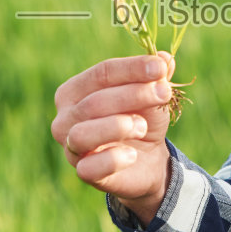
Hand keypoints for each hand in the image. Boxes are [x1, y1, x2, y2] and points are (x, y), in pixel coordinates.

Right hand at [51, 52, 175, 223]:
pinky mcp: (83, 173)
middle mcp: (65, 118)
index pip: (102, 73)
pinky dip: (113, 159)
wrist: (146, 160)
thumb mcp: (151, 95)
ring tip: (142, 126)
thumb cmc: (140, 118)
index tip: (160, 68)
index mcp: (74, 90)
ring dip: (117, 126)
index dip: (132, 69)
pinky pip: (90, 167)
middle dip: (133, 95)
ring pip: (83, 133)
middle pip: (94, 101)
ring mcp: (71, 147)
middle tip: (164, 93)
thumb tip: (165, 58)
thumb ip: (156, 76)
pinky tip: (132, 155)